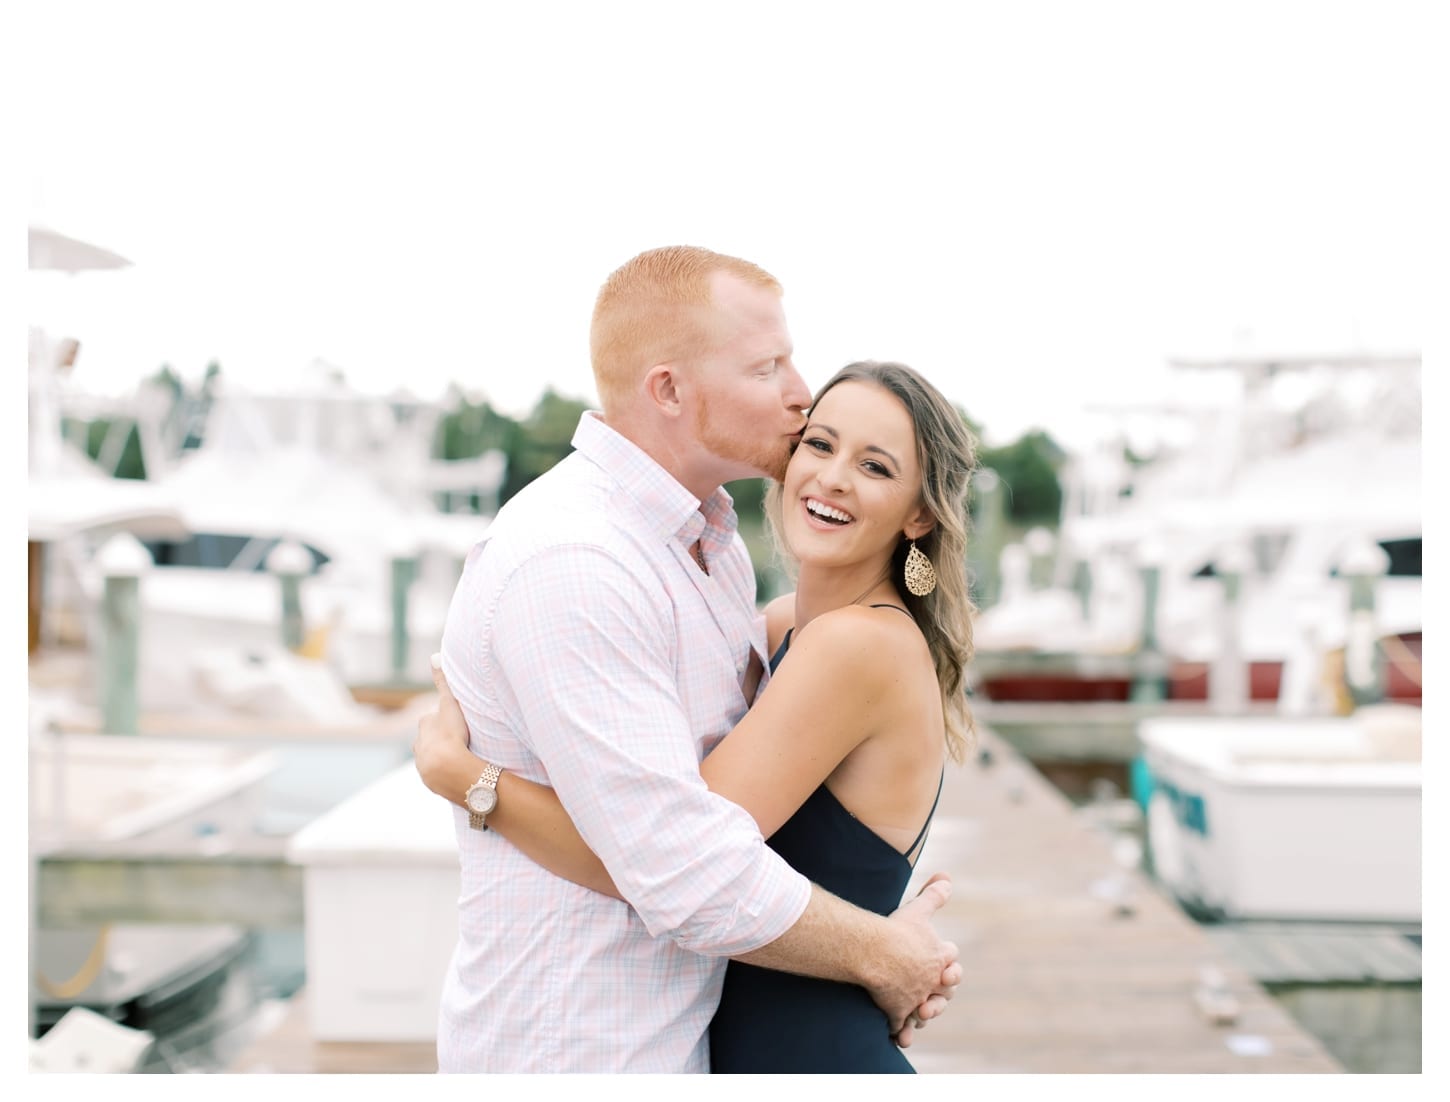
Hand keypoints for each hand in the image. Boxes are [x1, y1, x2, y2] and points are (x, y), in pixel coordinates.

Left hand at [413, 653, 474, 796]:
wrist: (449, 769)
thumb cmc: (451, 734)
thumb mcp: (450, 704)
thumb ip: (443, 681)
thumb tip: (434, 656)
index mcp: (424, 725)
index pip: (435, 719)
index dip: (448, 720)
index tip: (459, 724)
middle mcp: (418, 744)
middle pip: (432, 738)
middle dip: (443, 738)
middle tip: (461, 740)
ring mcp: (423, 764)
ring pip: (433, 756)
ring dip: (444, 756)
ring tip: (461, 758)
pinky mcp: (430, 781)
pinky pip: (439, 773)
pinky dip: (446, 771)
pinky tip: (457, 771)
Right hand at [867, 872, 959, 1036]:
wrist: (875, 952)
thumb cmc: (897, 930)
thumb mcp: (919, 909)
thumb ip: (934, 895)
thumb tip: (946, 877)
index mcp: (939, 957)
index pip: (951, 959)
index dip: (948, 960)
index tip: (943, 962)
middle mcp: (930, 980)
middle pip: (945, 991)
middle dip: (941, 991)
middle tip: (931, 988)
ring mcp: (915, 997)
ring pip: (925, 1011)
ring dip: (923, 1013)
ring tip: (917, 1012)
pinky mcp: (898, 1011)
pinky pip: (902, 1026)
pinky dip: (902, 1032)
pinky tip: (900, 1036)